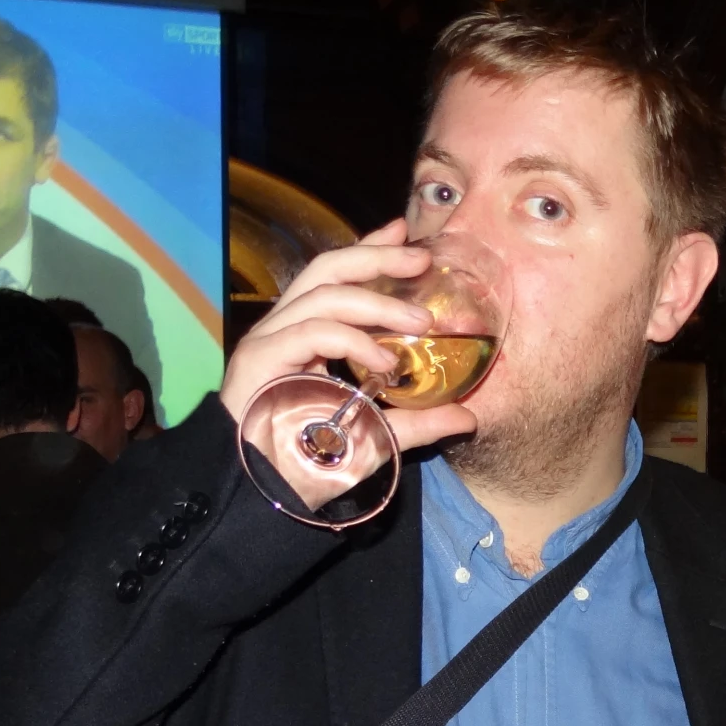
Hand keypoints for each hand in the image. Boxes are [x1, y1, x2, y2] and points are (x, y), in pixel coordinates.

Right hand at [221, 220, 479, 496]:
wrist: (257, 493)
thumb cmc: (307, 461)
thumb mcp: (377, 435)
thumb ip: (417, 422)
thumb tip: (468, 416)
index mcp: (305, 333)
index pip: (336, 276)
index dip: (368, 249)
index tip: (405, 232)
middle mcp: (284, 328)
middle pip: (327, 269)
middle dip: (376, 256)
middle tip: (422, 259)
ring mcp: (269, 341)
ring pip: (322, 295)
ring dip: (376, 303)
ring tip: (421, 323)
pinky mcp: (259, 361)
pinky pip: (310, 332)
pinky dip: (351, 339)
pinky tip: (384, 360)